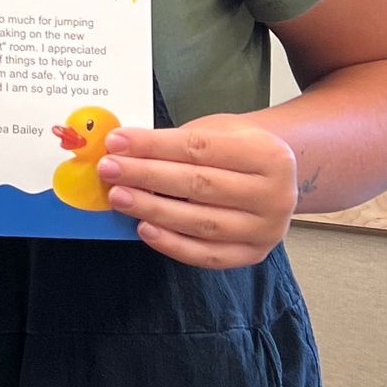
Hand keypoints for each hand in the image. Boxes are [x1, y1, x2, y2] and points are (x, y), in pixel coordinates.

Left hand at [98, 118, 296, 268]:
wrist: (277, 177)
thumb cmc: (237, 149)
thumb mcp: (219, 131)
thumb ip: (179, 142)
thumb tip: (125, 152)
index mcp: (269, 154)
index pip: (200, 148)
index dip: (154, 145)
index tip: (116, 142)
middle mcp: (276, 194)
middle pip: (199, 185)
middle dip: (147, 176)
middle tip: (109, 169)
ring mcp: (267, 229)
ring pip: (201, 222)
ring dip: (154, 209)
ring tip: (119, 197)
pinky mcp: (254, 255)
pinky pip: (208, 255)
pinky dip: (173, 244)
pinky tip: (144, 228)